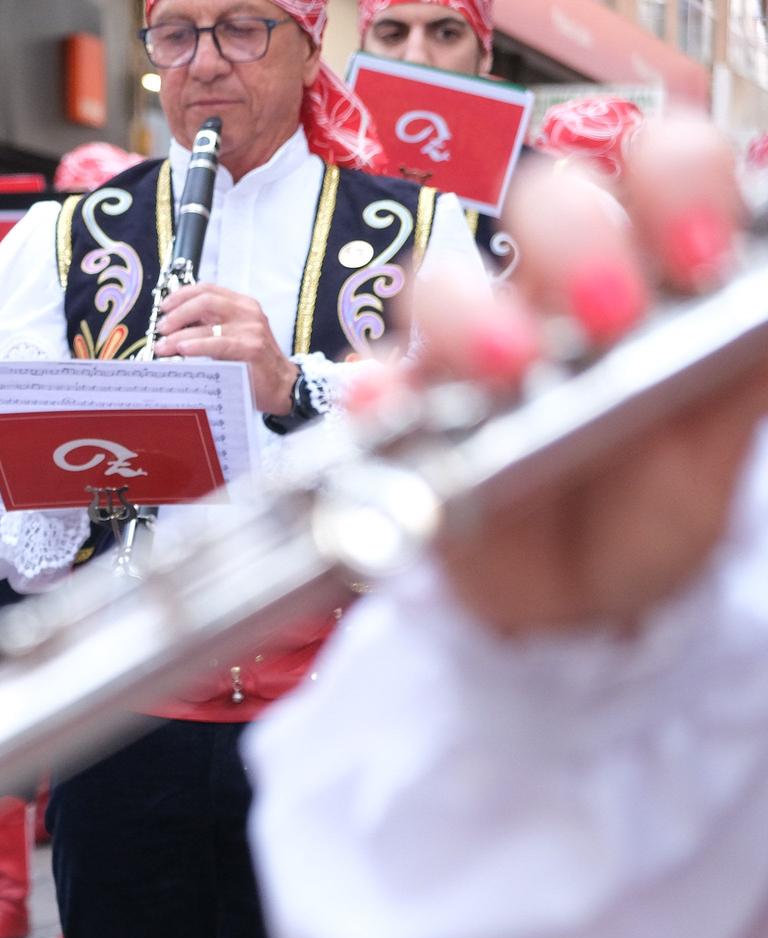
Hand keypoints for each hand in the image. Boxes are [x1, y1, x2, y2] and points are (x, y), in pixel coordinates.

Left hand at [151, 285, 297, 413]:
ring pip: (207, 324)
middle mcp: (247, 312)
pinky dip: (197, 345)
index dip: (181, 295)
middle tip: (161, 328)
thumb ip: (209, 327)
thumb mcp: (230, 337)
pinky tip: (182, 349)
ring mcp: (251, 329)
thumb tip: (174, 326)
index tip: (164, 307)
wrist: (281, 384)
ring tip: (162, 346)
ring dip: (179, 334)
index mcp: (241, 304)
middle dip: (177, 314)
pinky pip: (219, 344)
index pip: (207, 289)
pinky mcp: (251, 348)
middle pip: (204, 301)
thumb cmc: (252, 363)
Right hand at [403, 118, 765, 638]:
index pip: (660, 166)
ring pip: (446, 277)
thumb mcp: (726, 430)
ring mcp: (474, 345)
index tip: (699, 255)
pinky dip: (377, 391)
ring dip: (471, 308)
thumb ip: (745, 360)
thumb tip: (765, 285)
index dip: (676, 181)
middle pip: (547, 198)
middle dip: (577, 240)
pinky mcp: (409, 410)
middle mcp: (558, 288)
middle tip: (609, 315)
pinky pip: (373, 383)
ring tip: (510, 368)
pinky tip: (392, 408)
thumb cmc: (659, 501)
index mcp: (654, 266)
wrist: (588, 607)